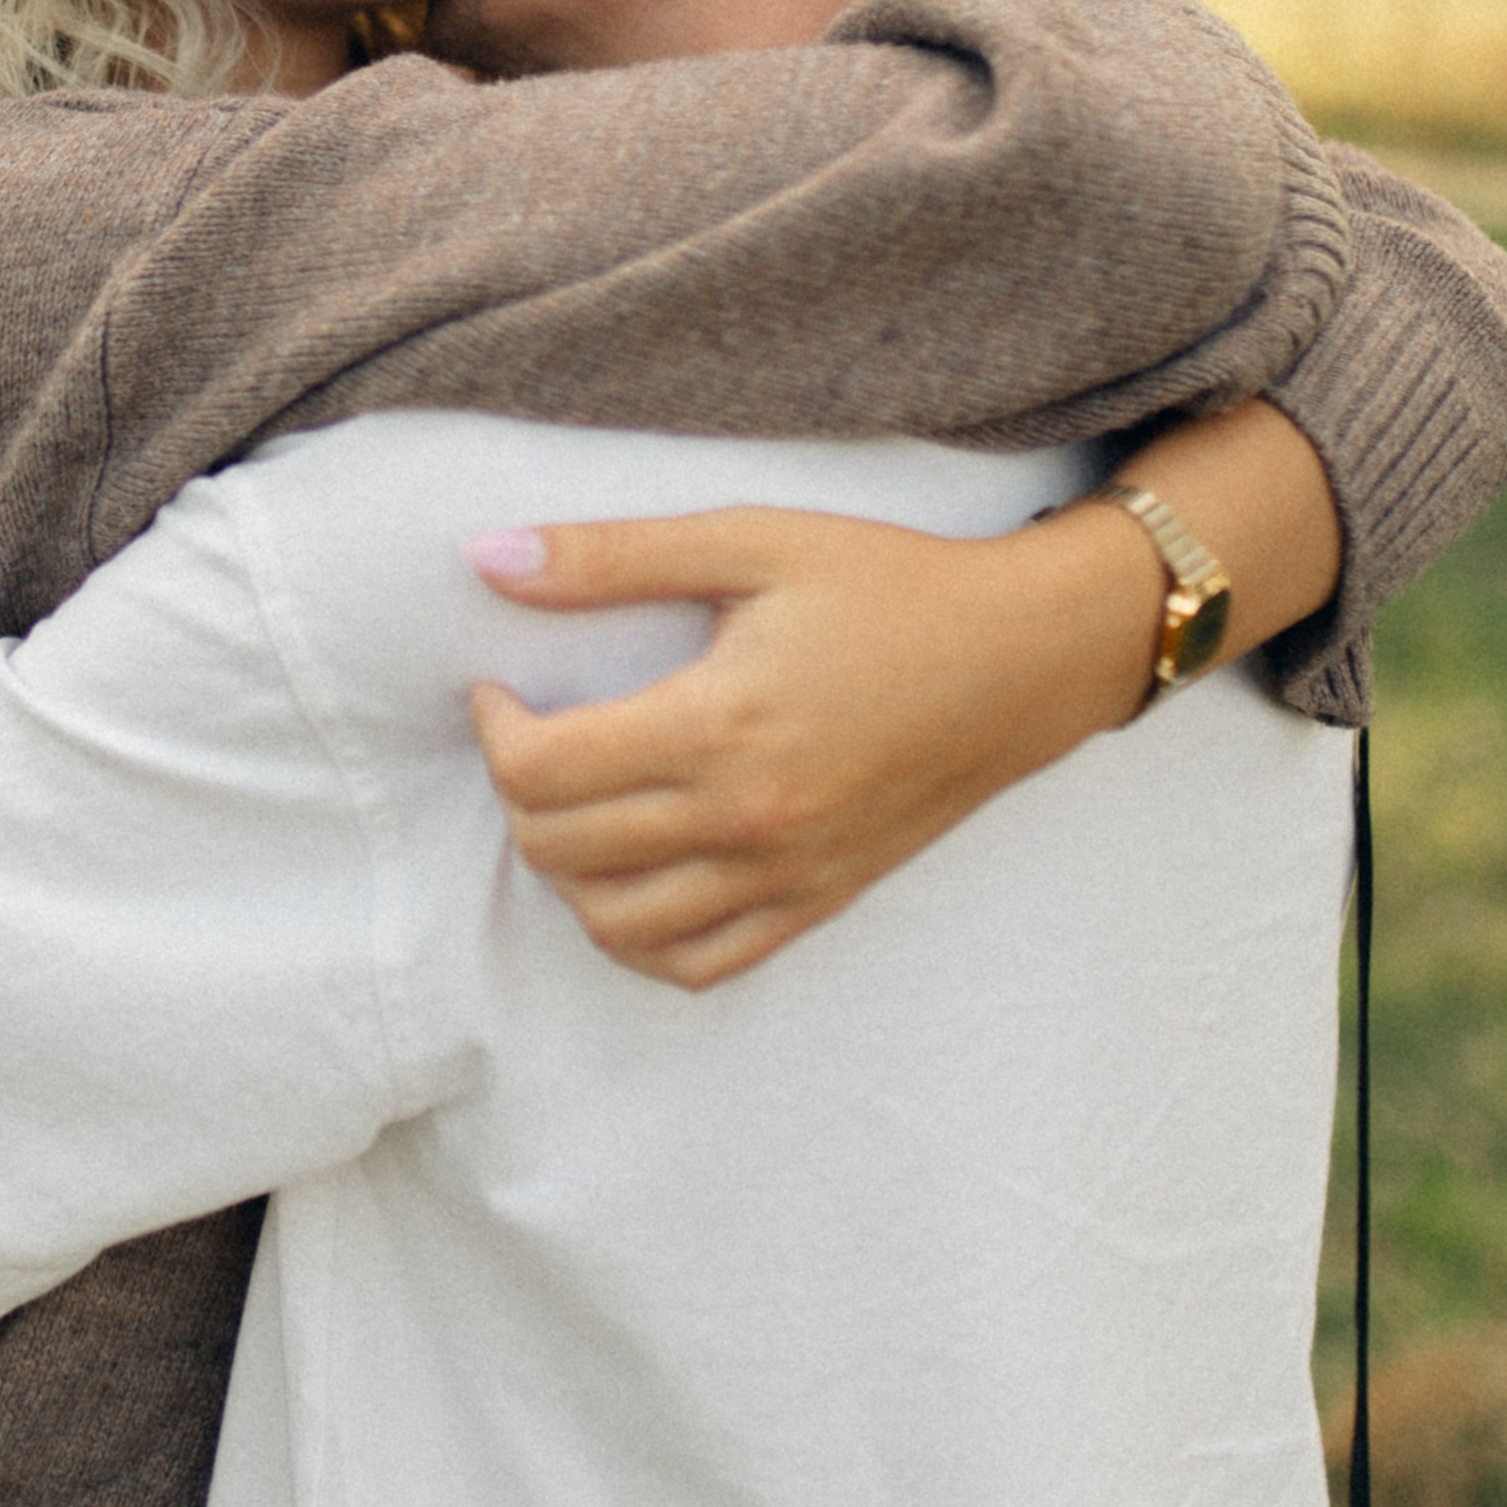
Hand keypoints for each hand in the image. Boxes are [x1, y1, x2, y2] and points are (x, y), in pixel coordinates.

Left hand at [466, 502, 1161, 991]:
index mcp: (719, 726)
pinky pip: (697, 964)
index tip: (500, 688)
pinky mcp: (818, 903)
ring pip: (615, 926)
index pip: (542, 771)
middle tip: (531, 733)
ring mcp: (784, 875)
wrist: (1023, 656)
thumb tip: (484, 555)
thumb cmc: (888, 587)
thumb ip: (610, 555)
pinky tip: (630, 876)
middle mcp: (746, 819)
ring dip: (565, 872)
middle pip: (561, 850)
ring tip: (574, 804)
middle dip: (515, 791)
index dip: (492, 730)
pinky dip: (638, 938)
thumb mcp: (750, 541)